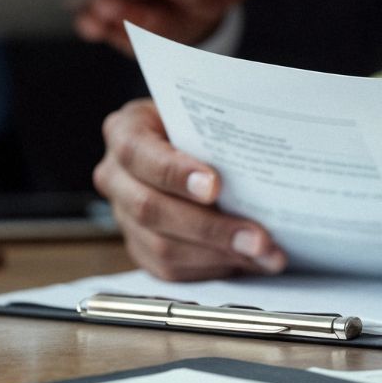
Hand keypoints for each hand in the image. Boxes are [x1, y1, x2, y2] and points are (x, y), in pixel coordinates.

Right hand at [94, 98, 287, 279]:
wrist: (182, 140)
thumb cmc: (196, 124)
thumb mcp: (200, 113)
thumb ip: (217, 133)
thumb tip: (265, 159)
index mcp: (124, 132)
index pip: (139, 153)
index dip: (176, 173)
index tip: (215, 186)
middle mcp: (116, 176)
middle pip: (151, 209)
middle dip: (210, 227)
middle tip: (257, 237)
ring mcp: (124, 216)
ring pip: (162, 247)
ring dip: (219, 254)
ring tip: (265, 254)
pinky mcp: (140, 247)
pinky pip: (171, 269)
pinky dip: (213, 267)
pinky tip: (249, 260)